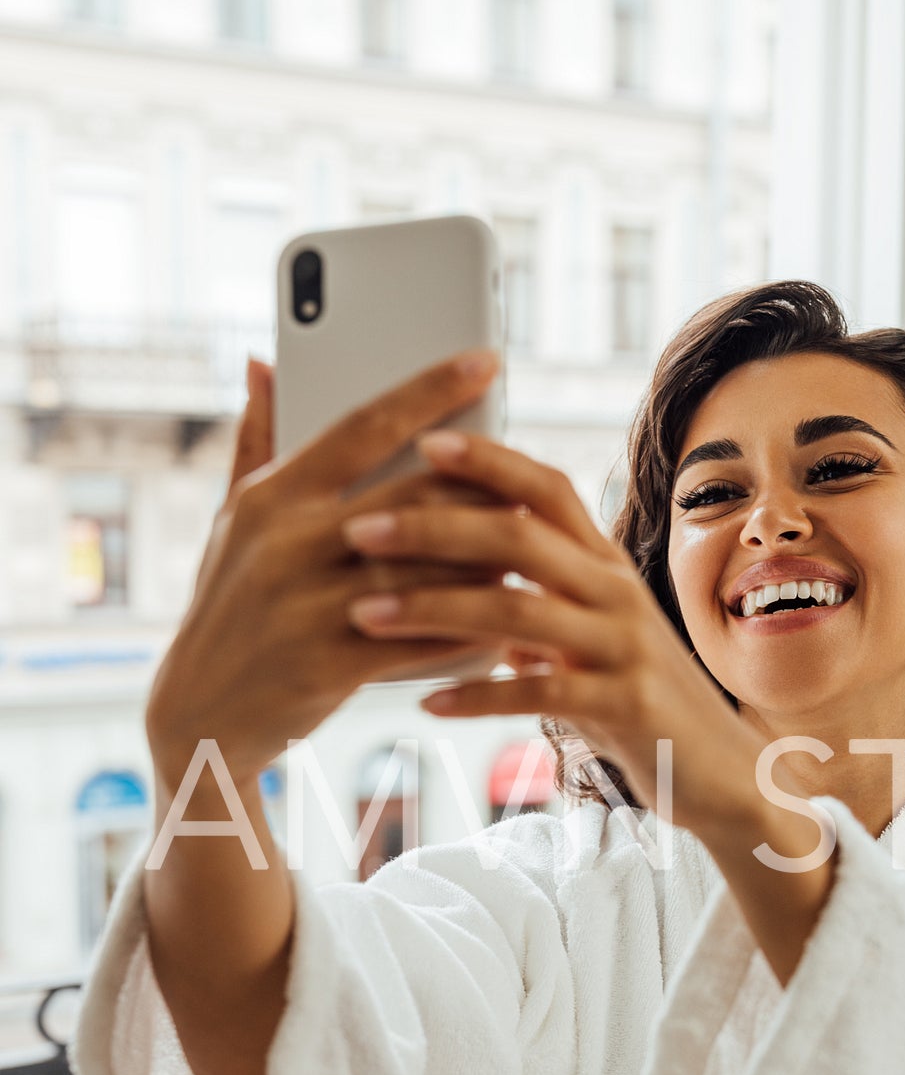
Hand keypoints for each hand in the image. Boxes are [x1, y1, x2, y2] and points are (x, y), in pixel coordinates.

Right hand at [147, 351, 507, 791]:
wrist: (199, 713)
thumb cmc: (231, 604)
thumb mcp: (234, 522)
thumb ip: (256, 439)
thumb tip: (262, 361)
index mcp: (271, 497)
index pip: (363, 426)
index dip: (429, 391)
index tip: (484, 361)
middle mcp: (286, 544)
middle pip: (413, 497)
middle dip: (482, 489)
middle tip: (533, 479)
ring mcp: (305, 606)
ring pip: (427, 572)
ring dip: (488, 562)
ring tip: (534, 550)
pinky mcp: (326, 666)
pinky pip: (420, 641)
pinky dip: (468, 632)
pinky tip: (507, 625)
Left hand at [338, 429, 768, 837]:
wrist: (723, 774)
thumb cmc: (643, 703)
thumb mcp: (594, 638)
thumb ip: (543, 600)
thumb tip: (474, 570)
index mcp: (606, 566)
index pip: (549, 490)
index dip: (490, 461)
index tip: (424, 441)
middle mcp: (619, 595)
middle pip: (521, 539)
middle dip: (433, 528)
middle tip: (358, 528)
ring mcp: (625, 650)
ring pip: (519, 613)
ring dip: (433, 610)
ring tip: (364, 614)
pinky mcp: (627, 707)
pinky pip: (540, 693)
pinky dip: (478, 695)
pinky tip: (427, 702)